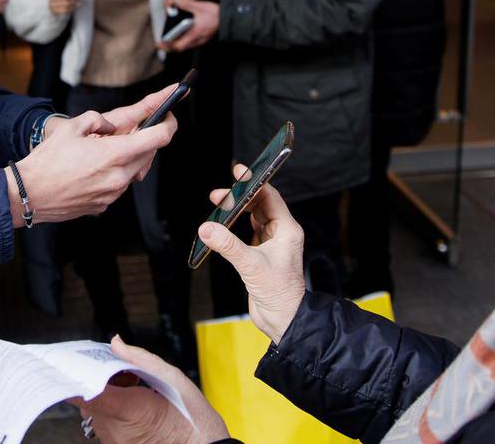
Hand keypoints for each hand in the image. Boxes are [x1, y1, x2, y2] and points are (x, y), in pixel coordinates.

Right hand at [8, 99, 177, 225]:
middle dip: (146, 141)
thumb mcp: (73, 127)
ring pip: (134, 171)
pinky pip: (118, 185)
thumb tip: (111, 127)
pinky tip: (93, 170)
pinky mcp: (104, 205)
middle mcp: (119, 176)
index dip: (169, 124)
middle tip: (133, 132)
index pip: (159, 138)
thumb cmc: (47, 161)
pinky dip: (114, 174)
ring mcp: (112, 193)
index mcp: (115, 154)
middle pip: (149, 155)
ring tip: (105, 152)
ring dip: (128, 159)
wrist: (29, 194)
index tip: (168, 117)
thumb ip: (99, 121)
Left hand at [72, 336, 227, 443]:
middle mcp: (116, 429)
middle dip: (97, 377)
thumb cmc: (192, 421)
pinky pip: (104, 421)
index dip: (74, 374)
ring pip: (95, 408)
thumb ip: (140, 359)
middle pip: (89, 396)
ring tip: (134, 386)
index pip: (87, 392)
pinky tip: (134, 402)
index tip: (68, 361)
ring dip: (106, 392)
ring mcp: (114, 441)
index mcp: (130, 409)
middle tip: (123, 370)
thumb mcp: (173, 379)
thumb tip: (116, 344)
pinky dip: (113, 407)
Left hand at [158, 0, 217, 52]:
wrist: (229, 18)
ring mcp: (200, 40)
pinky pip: (190, 43)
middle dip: (169, 47)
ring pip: (185, 46)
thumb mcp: (199, 7)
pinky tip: (180, 35)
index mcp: (195, 34)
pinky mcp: (203, 38)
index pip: (178, 45)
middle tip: (160, 43)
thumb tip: (174, 0)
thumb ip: (185, 4)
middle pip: (180, 48)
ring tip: (167, 40)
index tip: (159, 44)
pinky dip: (182, 41)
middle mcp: (197, 40)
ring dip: (176, 44)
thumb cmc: (216, 14)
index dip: (167, 46)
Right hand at [201, 168, 306, 343]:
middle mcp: (281, 234)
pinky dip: (234, 227)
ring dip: (236, 211)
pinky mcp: (261, 255)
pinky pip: (247, 233)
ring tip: (218, 206)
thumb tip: (207, 228)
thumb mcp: (251, 266)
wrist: (283, 321)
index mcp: (287, 230)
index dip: (254, 182)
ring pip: (252, 218)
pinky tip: (222, 226)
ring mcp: (271, 244)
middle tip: (219, 194)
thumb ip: (228, 245)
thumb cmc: (279, 295)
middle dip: (239, 197)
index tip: (238, 173)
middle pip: (259, 204)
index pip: (270, 197)